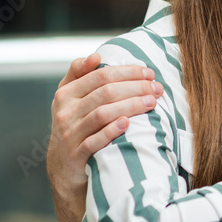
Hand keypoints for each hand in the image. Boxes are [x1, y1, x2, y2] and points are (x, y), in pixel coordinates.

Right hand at [47, 54, 161, 221]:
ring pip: (103, 113)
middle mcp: (65, 112)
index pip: (101, 75)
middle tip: (157, 87)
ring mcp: (69, 133)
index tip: (149, 73)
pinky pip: (95, 140)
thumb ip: (80, 74)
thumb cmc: (76, 124)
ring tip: (152, 102)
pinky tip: (128, 123)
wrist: (64, 164)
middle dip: (135, 87)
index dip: (128, 72)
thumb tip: (95, 56)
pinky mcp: (76, 154)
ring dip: (131, 105)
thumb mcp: (71, 98)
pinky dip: (112, 130)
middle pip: (105, 92)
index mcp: (65, 94)